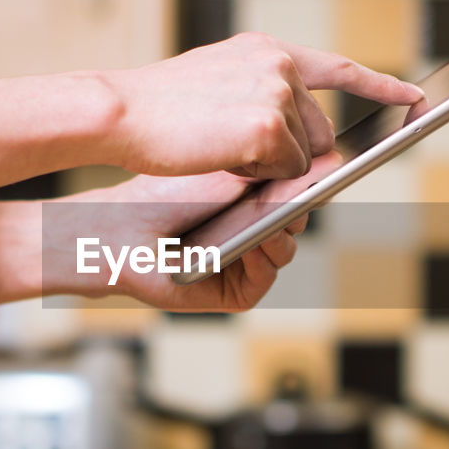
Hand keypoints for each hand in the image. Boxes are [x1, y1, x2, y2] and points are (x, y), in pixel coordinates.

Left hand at [43, 166, 330, 311]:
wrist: (121, 227)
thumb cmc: (164, 194)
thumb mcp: (226, 174)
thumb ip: (271, 170)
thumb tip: (327, 157)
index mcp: (254, 201)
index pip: (296, 191)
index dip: (309, 180)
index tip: (322, 162)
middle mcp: (254, 232)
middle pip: (296, 218)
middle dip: (300, 204)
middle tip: (305, 190)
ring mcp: (247, 263)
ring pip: (285, 247)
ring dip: (285, 230)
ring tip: (280, 216)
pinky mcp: (237, 291)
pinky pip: (265, 275)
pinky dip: (267, 257)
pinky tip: (259, 240)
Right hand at [105, 33, 423, 178]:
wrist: (119, 109)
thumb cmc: (154, 109)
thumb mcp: (215, 88)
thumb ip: (261, 102)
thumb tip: (300, 143)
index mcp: (267, 51)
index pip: (337, 69)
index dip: (380, 86)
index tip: (416, 98)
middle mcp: (280, 65)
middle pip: (320, 133)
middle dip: (295, 156)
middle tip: (242, 157)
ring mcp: (278, 94)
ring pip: (305, 158)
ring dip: (272, 171)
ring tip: (220, 152)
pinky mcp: (271, 127)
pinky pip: (287, 173)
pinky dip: (261, 180)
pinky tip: (223, 161)